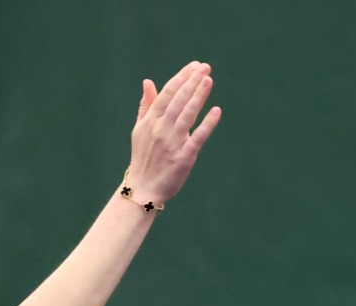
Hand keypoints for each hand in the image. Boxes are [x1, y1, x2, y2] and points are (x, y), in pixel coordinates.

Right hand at [127, 61, 221, 203]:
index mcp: (150, 121)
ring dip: (199, 96)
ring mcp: (172, 143)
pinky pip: (198, 137)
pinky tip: (216, 110)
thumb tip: (148, 82)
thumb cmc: (143, 157)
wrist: (143, 188)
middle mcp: (161, 129)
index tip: (194, 66)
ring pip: (188, 114)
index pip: (167, 93)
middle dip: (192, 82)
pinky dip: (207, 124)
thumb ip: (146, 105)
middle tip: (205, 67)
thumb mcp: (139, 130)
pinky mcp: (184, 157)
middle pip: (178, 100)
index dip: (181, 78)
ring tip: (209, 80)